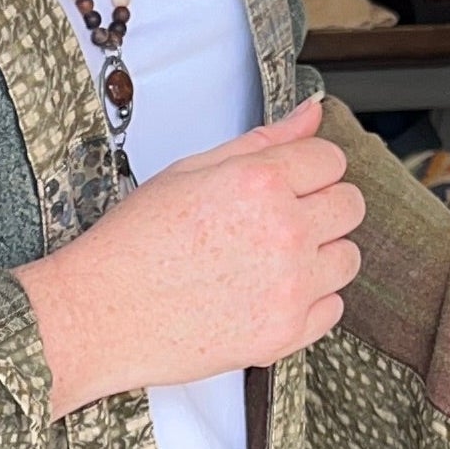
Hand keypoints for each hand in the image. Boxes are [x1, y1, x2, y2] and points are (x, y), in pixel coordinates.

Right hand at [17, 98, 363, 418]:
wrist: (99, 314)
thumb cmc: (133, 244)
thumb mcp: (192, 172)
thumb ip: (262, 141)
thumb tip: (311, 114)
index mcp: (260, 182)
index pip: (331, 160)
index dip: (309, 169)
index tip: (289, 183)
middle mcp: (284, 232)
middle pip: (350, 206)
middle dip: (321, 207)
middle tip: (276, 222)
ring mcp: (289, 287)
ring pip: (348, 259)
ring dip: (320, 255)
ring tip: (270, 261)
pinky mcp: (284, 334)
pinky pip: (333, 309)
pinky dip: (309, 302)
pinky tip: (267, 294)